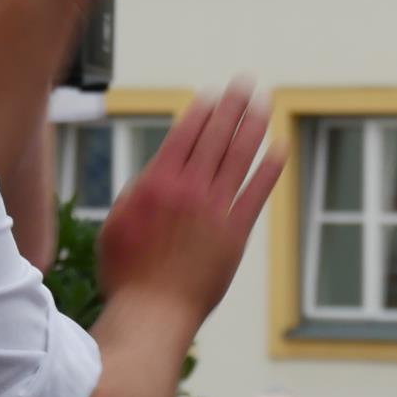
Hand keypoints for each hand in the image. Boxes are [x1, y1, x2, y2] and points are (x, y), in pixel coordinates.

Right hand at [100, 83, 285, 321]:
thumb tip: (154, 173)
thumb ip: (137, 193)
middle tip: (246, 82)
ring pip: (238, 157)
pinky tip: (279, 148)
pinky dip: (269, 169)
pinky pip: (256, 193)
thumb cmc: (127, 276)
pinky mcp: (235, 233)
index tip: (213, 94)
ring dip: (253, 125)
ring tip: (264, 103)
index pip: (184, 134)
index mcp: (156, 183)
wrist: (152, 313)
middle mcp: (188, 190)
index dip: (202, 111)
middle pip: (215, 137)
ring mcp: (214, 210)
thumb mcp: (117, 225)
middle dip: (232, 106)